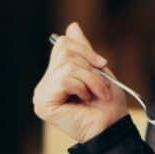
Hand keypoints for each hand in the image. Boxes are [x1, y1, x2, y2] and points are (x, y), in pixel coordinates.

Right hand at [32, 22, 127, 141]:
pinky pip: (64, 79)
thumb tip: (72, 26)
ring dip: (90, 79)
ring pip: (66, 66)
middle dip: (90, 67)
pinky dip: (83, 87)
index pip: (62, 45)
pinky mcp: (43, 103)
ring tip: (97, 94)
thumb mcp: (98, 70)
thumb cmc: (108, 104)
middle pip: (64, 53)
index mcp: (56, 76)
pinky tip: (85, 100)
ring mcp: (42, 94)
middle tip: (101, 86)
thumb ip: (82, 50)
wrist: (113, 127)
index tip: (101, 64)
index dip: (85, 50)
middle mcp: (45, 84)